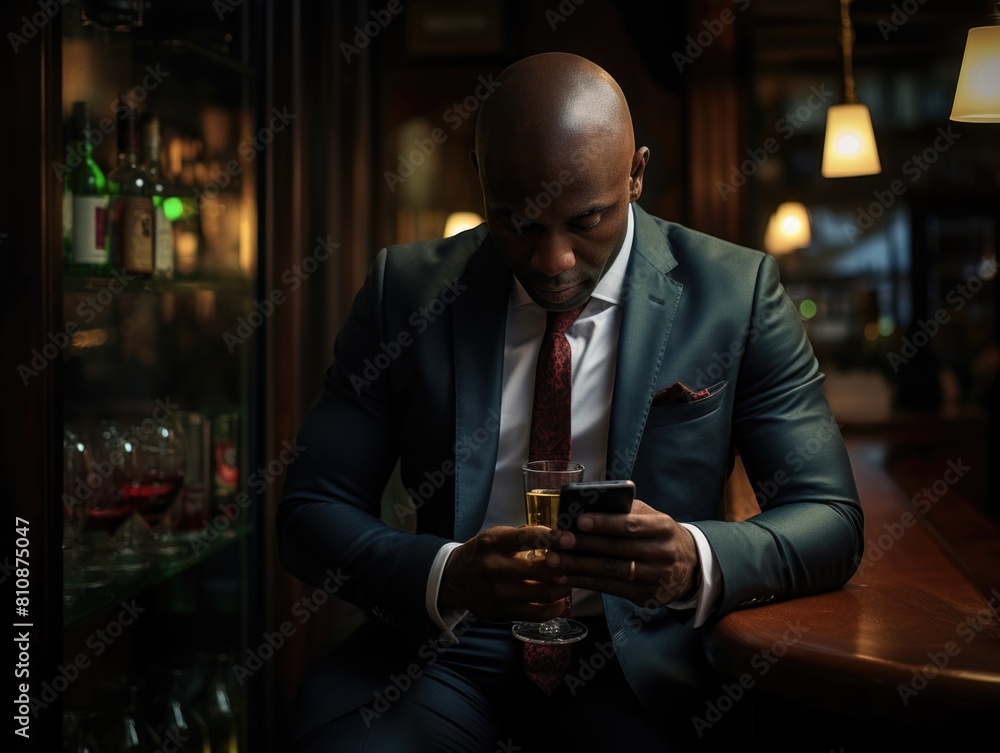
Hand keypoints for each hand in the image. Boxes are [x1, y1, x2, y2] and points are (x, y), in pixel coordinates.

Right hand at [438, 525, 572, 621]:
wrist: (455, 579)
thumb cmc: (483, 553)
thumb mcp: (497, 536)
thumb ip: (525, 535)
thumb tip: (559, 536)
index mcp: (492, 543)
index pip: (524, 538)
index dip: (550, 538)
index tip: (569, 539)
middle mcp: (493, 568)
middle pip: (538, 570)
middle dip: (561, 567)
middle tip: (572, 563)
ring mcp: (497, 593)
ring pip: (541, 594)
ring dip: (562, 588)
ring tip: (569, 581)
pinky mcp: (502, 613)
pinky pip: (536, 614)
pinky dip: (554, 608)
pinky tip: (560, 600)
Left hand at [544, 499, 698, 606]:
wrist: (691, 567)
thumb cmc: (661, 536)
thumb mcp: (654, 518)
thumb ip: (628, 510)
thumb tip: (591, 504)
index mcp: (663, 528)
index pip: (631, 525)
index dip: (604, 523)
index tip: (579, 520)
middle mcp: (661, 554)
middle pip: (616, 549)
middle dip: (583, 545)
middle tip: (557, 540)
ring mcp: (654, 578)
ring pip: (610, 571)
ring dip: (578, 566)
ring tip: (554, 560)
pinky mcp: (644, 596)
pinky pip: (609, 588)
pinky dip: (584, 582)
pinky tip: (565, 576)